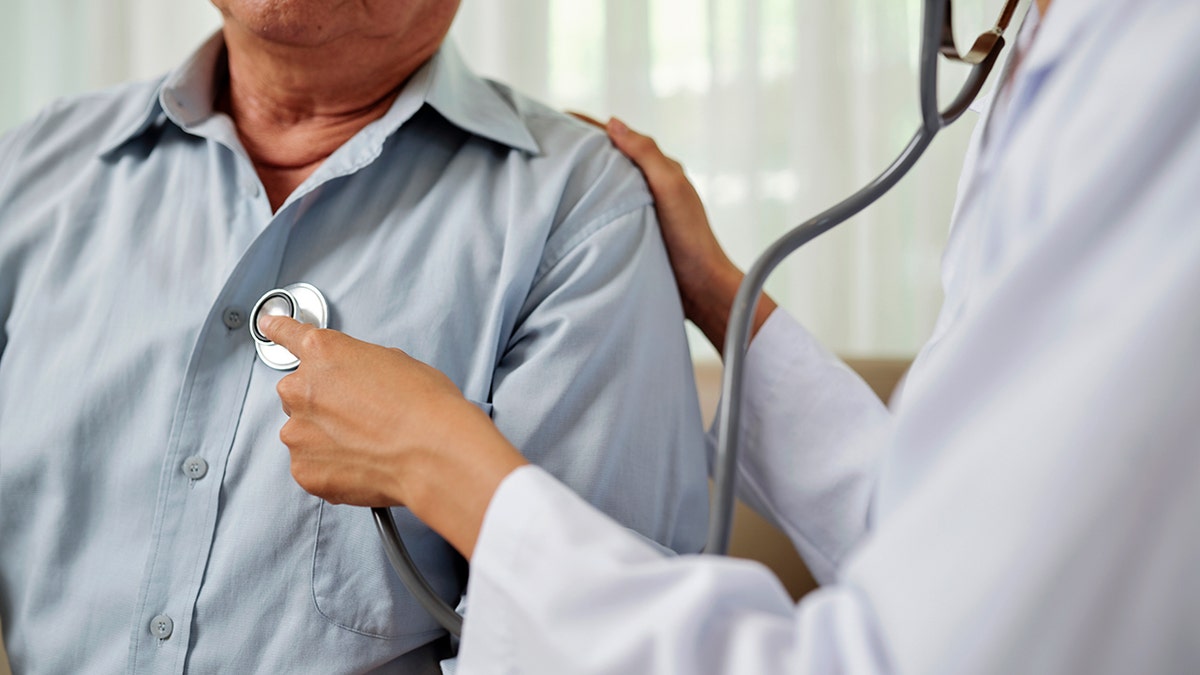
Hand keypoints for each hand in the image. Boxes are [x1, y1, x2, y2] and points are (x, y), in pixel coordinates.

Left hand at [260, 315, 527, 557]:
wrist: (433, 454)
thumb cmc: (424, 406)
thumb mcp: (395, 363)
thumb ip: (359, 367)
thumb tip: (355, 382)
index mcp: (324, 353)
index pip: (288, 334)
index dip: (278, 329)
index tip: (269, 325)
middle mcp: (302, 389)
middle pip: (299, 393)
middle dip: (323, 403)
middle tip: (361, 415)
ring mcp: (298, 432)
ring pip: (303, 432)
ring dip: (326, 437)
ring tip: (367, 444)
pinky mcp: (304, 470)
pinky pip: (311, 465)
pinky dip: (331, 467)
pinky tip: (363, 464)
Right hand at [571, 112, 776, 350]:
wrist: (701, 288)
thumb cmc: (691, 237)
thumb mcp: (670, 187)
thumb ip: (646, 154)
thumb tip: (613, 122)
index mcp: (661, 169)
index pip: (619, 138)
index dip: (589, 126)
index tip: (558, 116)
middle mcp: (650, 185)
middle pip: (609, 159)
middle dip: (580, 149)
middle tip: (546, 143)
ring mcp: (641, 210)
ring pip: (605, 185)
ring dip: (581, 177)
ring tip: (550, 173)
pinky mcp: (633, 233)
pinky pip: (605, 210)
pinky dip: (587, 203)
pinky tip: (568, 209)